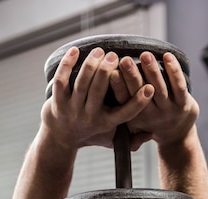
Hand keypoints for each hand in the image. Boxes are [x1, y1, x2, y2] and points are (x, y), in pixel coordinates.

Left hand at [40, 46, 154, 153]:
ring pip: (81, 84)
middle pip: (99, 91)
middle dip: (107, 70)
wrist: (61, 139)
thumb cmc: (92, 133)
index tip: (149, 87)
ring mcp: (72, 110)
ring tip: (99, 52)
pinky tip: (75, 51)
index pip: (125, 113)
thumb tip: (150, 135)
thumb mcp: (112, 138)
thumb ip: (130, 137)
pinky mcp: (57, 103)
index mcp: (106, 123)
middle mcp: (90, 118)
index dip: (138, 102)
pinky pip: (61, 81)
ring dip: (90, 65)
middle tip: (114, 56)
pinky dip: (67, 65)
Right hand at [110, 51, 198, 150]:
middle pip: (138, 93)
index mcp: (134, 116)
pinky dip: (173, 70)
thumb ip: (119, 106)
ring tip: (145, 55)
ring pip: (158, 88)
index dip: (117, 87)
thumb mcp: (132, 121)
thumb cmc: (149, 121)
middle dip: (131, 76)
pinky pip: (179, 86)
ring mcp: (168, 110)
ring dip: (151, 71)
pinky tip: (167, 56)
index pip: (123, 101)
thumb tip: (98, 86)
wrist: (177, 136)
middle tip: (124, 60)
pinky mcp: (184, 105)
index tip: (111, 73)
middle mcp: (150, 115)